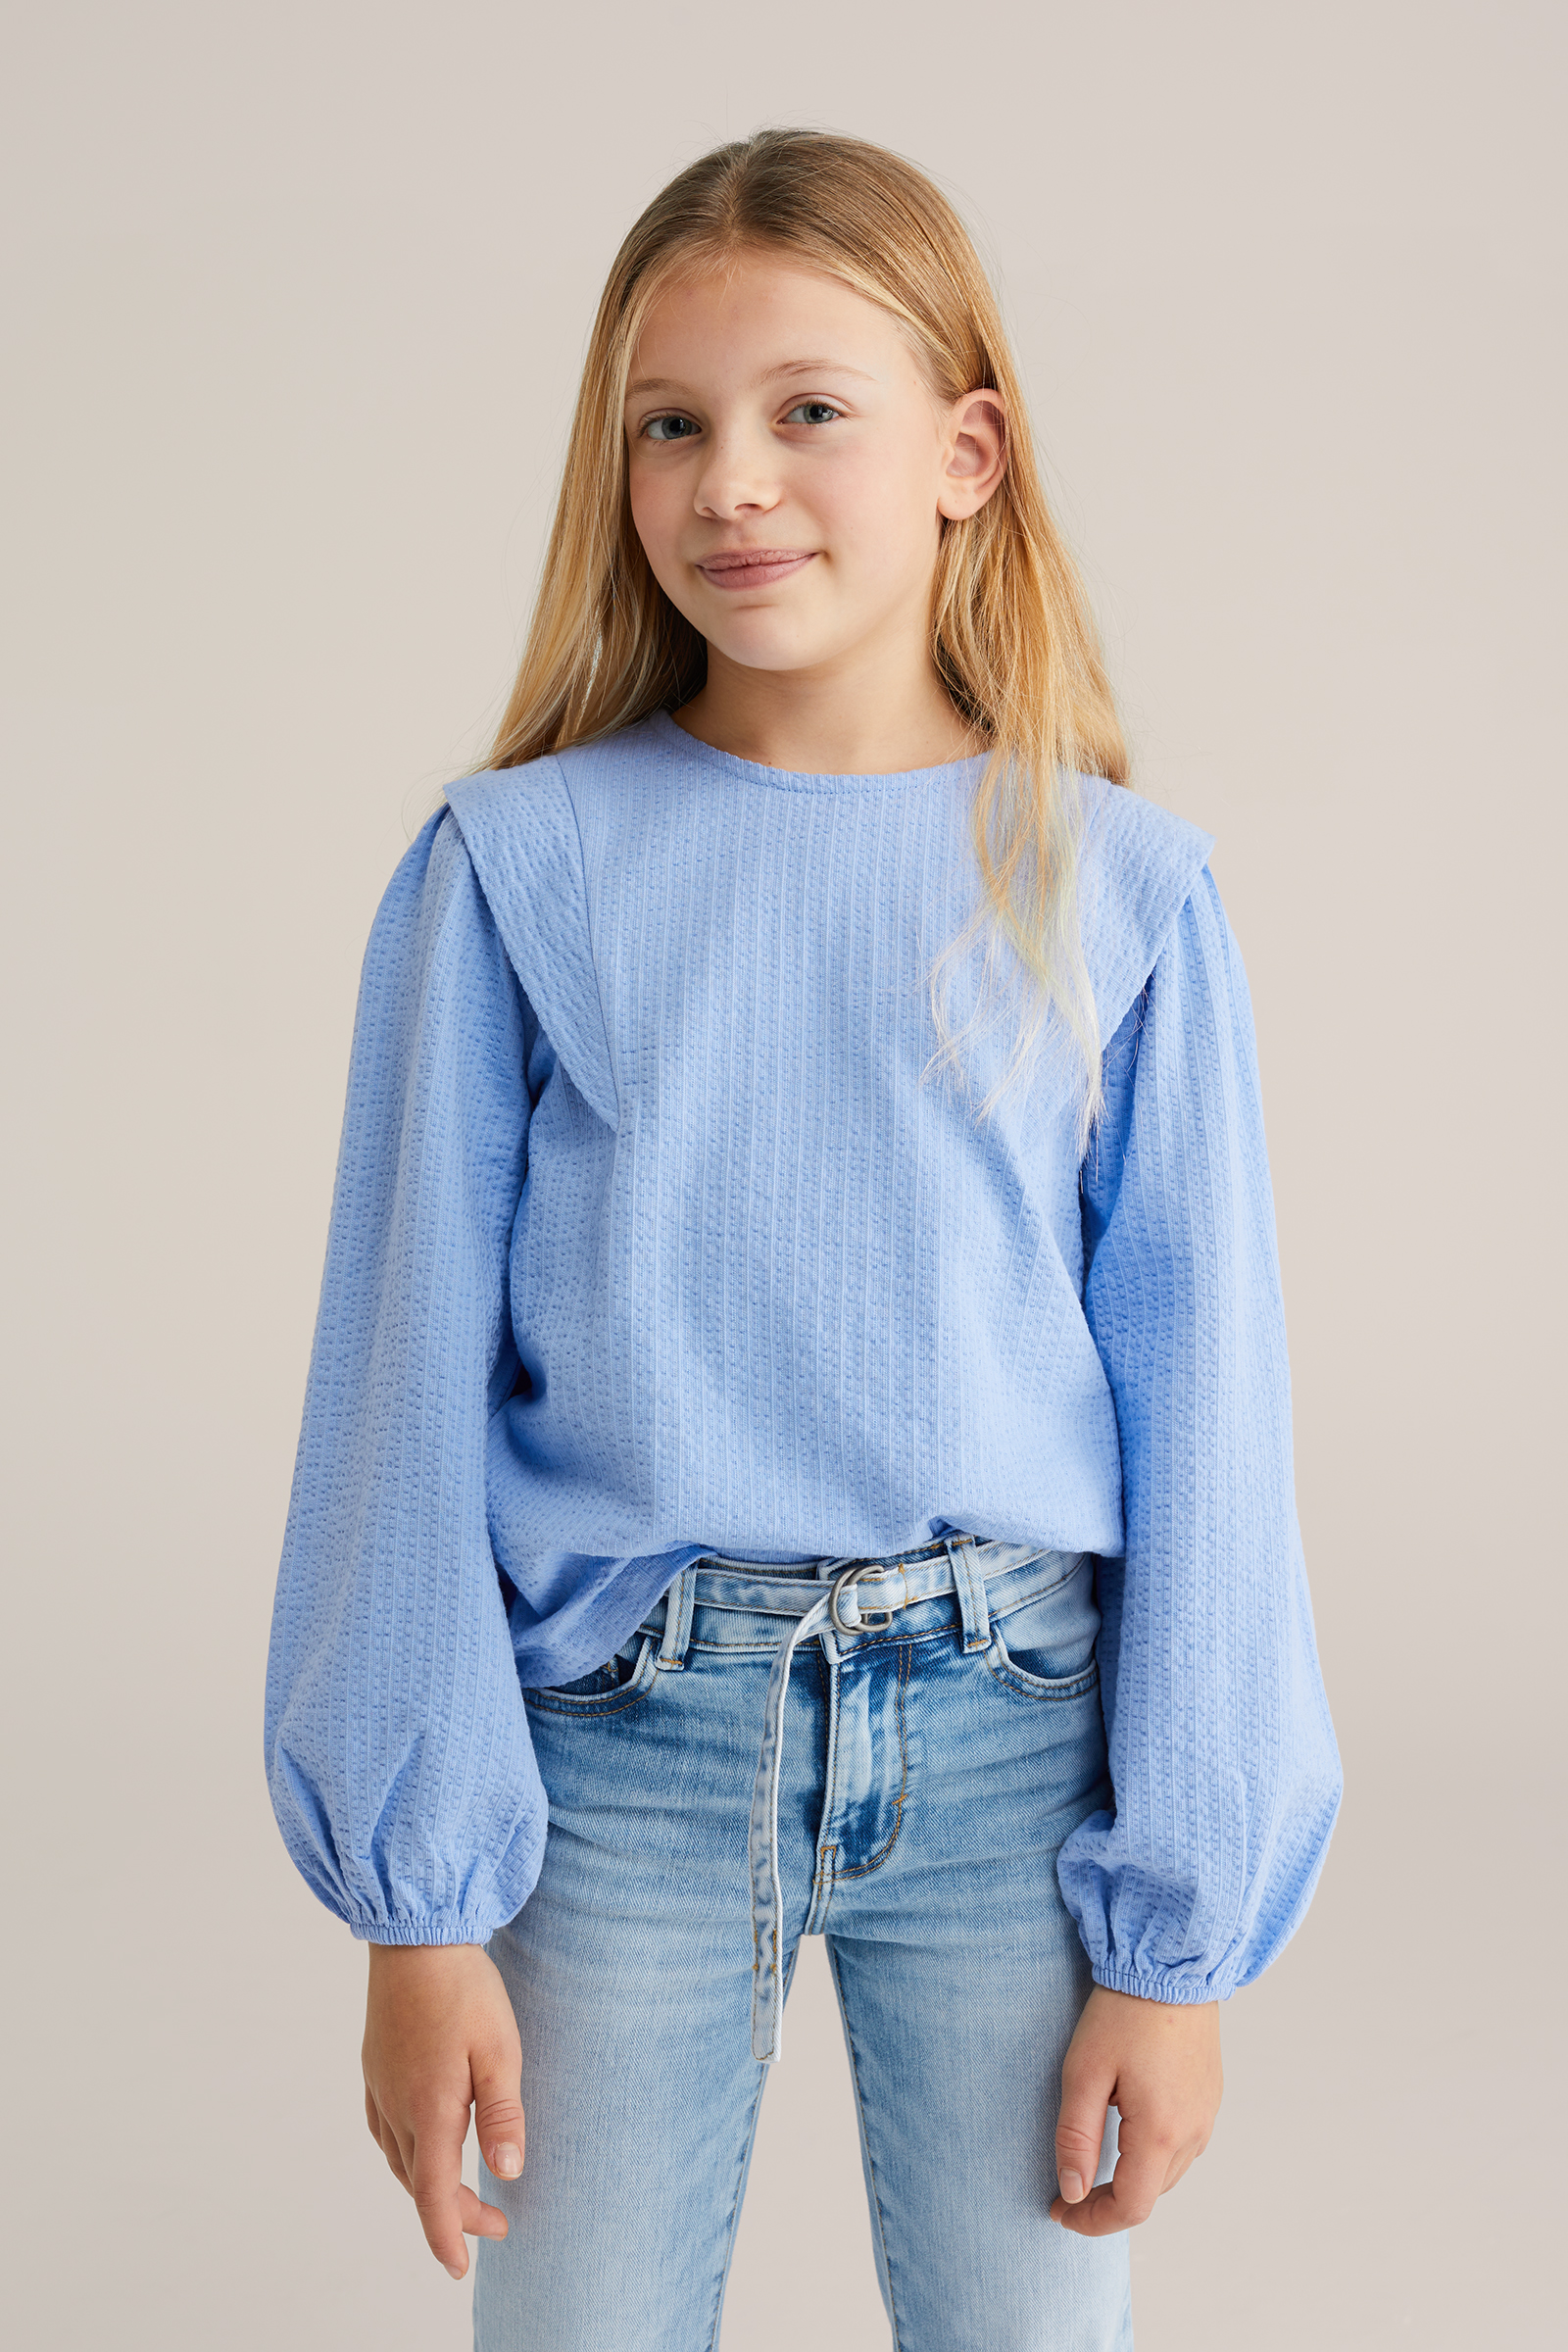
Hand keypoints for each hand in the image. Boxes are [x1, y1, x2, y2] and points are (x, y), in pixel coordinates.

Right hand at [361, 1942, 524, 2278]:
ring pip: (399, 2159)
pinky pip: (385, 2130)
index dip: (449, 2235)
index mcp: (428, 2109)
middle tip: (496, 2221)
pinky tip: (422, 2145)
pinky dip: (407, 2154)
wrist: (415, 1934)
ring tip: (463, 2192)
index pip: (434, 2195)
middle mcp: (396, 2106)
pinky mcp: (374, 2065)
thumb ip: (503, 2113)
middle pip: (419, 2182)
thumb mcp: (499, 2050)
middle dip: (453, 2212)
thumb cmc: (464, 1988)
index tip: (461, 2267)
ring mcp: (380, 2085)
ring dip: (428, 2185)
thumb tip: (509, 2170)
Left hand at [1051, 1983, 1221, 2234]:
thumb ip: (1076, 2136)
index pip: (1131, 2207)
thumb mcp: (1084, 2072)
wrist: (1172, 1966)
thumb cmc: (1124, 2014)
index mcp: (1160, 2132)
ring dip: (1132, 2179)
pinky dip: (1153, 2155)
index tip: (1059, 2211)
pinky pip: (1183, 2145)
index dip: (1092, 2221)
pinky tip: (1127, 2133)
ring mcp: (1206, 2115)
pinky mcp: (1209, 2097)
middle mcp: (1193, 2132)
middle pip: (1151, 2194)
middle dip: (1108, 2202)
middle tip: (1067, 2189)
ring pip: (1168, 2173)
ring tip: (1094, 2163)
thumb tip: (1072, 2191)